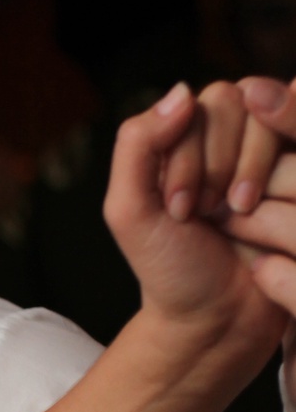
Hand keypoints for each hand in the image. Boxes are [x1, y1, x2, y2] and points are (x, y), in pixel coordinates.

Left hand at [105, 82, 291, 365]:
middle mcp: (234, 136)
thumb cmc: (170, 269)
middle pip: (244, 103)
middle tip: (209, 214)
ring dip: (257, 173)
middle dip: (221, 163)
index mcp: (188, 134)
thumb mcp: (130, 211)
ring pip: (280, 123)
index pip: (203, 103)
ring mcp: (275, 155)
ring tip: (239, 218)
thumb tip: (183, 90)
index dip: (192, 155)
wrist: (218, 321)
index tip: (181, 211)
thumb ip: (136, 145)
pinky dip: (284, 182)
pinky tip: (261, 215)